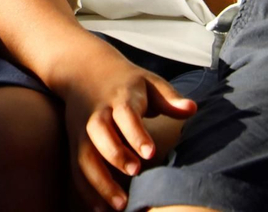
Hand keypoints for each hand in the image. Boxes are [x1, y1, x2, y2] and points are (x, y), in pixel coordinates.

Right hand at [57, 52, 196, 211]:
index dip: (136, 133)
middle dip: (115, 154)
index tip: (150, 152)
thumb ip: (170, 98)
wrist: (83, 70)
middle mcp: (98, 114)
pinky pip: (76, 169)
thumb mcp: (148, 82)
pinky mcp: (75, 144)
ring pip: (85, 156)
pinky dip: (86, 190)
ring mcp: (82, 130)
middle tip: (135, 173)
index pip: (126, 115)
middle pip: (100, 133)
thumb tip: (192, 108)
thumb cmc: (126, 82)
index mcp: (119, 98)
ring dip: (100, 181)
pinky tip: (99, 210)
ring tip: (120, 205)